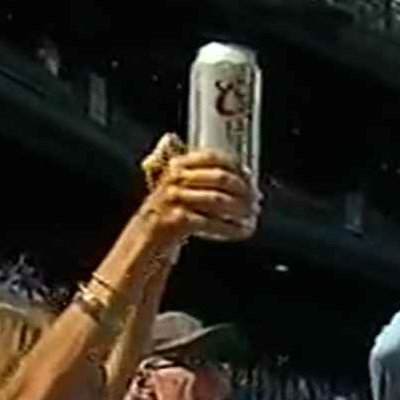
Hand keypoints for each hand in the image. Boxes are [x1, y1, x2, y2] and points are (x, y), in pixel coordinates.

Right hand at [138, 144, 256, 243]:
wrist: (143, 242)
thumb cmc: (167, 216)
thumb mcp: (180, 190)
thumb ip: (205, 179)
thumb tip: (245, 182)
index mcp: (177, 165)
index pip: (213, 157)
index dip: (237, 167)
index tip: (251, 178)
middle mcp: (174, 179)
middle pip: (220, 178)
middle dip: (244, 190)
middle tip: (255, 201)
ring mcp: (174, 200)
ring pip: (218, 200)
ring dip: (240, 209)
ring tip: (251, 216)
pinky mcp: (176, 221)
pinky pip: (211, 223)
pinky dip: (231, 228)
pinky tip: (241, 231)